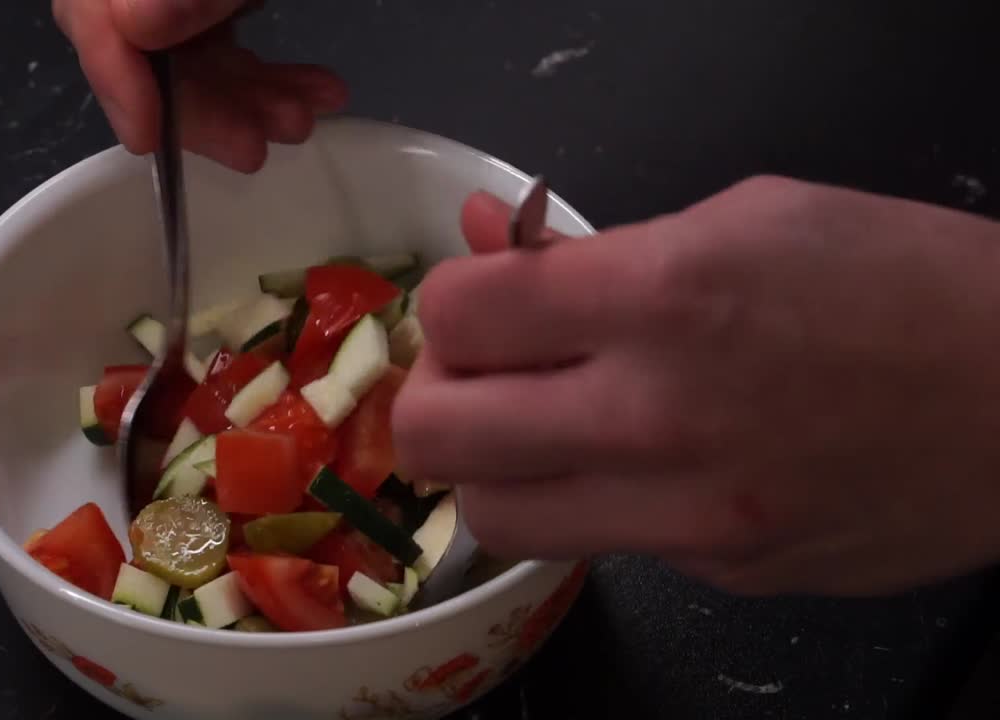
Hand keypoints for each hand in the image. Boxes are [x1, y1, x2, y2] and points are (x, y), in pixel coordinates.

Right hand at [53, 0, 346, 170]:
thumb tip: (139, 25)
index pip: (88, 17)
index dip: (115, 82)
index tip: (146, 139)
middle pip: (143, 54)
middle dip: (206, 109)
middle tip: (253, 150)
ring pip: (192, 59)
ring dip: (249, 100)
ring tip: (301, 119)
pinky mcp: (209, 2)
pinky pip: (224, 44)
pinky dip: (267, 74)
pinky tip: (317, 90)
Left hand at [393, 176, 999, 595]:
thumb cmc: (901, 280)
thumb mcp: (744, 217)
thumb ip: (590, 245)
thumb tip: (485, 242)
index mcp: (665, 296)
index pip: (459, 311)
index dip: (452, 299)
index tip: (484, 300)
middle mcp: (660, 418)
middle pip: (438, 435)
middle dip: (437, 393)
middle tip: (480, 372)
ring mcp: (690, 517)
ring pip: (494, 519)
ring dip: (490, 467)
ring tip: (537, 427)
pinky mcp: (720, 574)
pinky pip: (600, 544)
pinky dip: (593, 500)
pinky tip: (645, 461)